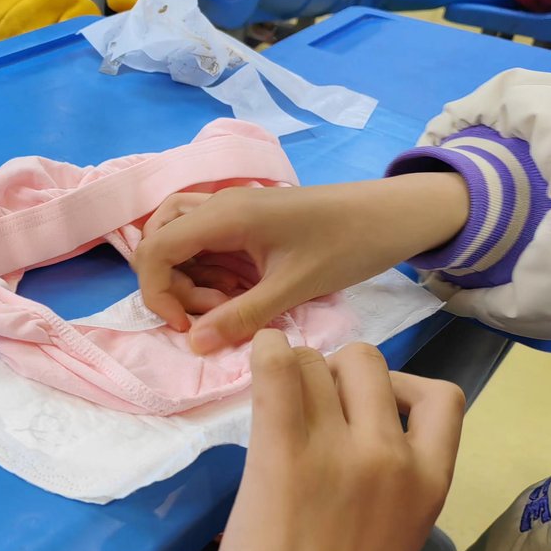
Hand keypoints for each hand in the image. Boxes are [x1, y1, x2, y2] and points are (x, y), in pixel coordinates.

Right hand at [133, 172, 469, 353]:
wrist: (395, 215)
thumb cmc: (348, 245)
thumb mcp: (293, 289)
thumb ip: (240, 317)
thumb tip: (193, 344)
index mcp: (225, 215)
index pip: (155, 248)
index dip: (156, 292)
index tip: (186, 326)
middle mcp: (219, 205)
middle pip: (158, 237)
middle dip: (169, 282)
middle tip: (207, 312)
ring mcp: (232, 209)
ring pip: (177, 237)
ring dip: (185, 275)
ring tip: (220, 303)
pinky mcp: (246, 219)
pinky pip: (204, 241)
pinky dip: (205, 268)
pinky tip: (234, 292)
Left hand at [197, 333, 464, 550]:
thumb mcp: (390, 541)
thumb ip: (381, 487)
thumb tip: (342, 442)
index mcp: (431, 483)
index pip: (440, 397)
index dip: (394, 386)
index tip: (359, 407)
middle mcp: (393, 456)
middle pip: (365, 362)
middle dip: (331, 373)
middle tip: (300, 409)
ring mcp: (339, 451)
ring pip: (317, 361)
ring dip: (290, 371)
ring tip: (270, 407)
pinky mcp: (282, 455)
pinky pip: (277, 372)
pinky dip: (264, 353)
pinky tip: (255, 356)